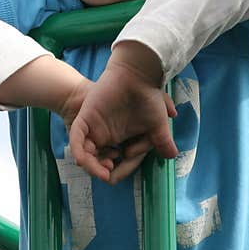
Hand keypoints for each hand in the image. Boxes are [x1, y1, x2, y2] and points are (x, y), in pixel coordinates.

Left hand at [69, 50, 177, 181]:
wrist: (137, 73)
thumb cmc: (148, 95)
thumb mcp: (158, 122)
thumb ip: (161, 140)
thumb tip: (172, 155)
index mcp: (120, 137)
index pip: (117, 161)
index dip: (119, 171)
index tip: (118, 177)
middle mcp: (105, 135)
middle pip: (100, 160)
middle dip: (102, 171)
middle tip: (109, 175)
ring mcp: (94, 127)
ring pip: (85, 153)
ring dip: (92, 166)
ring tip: (104, 171)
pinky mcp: (85, 118)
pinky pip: (76, 139)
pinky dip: (78, 151)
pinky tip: (83, 160)